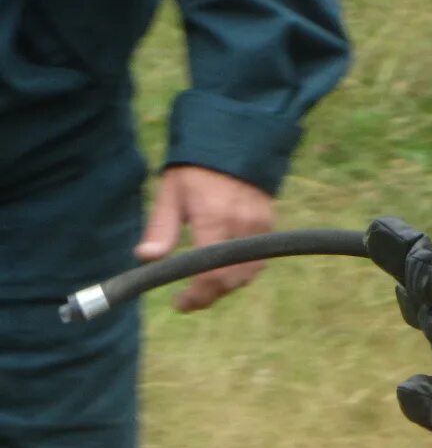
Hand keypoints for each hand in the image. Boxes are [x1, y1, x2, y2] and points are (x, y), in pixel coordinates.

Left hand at [136, 166, 275, 312]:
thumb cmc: (194, 169)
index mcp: (214, 218)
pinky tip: (224, 269)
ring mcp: (259, 225)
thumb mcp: (170, 193)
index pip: (210, 272)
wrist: (233, 143)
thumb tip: (146, 258)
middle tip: (188, 300)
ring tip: (204, 286)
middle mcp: (242, 225)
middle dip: (209, 295)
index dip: (196, 295)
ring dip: (226, 285)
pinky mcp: (269, 224)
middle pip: (231, 279)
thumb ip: (161, 228)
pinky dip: (241, 271)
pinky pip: (257, 260)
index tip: (179, 303)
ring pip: (247, 273)